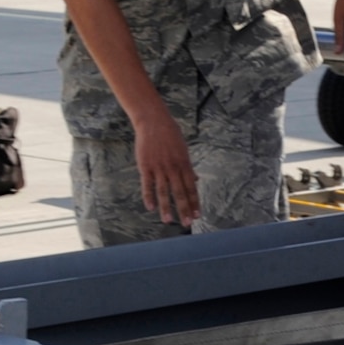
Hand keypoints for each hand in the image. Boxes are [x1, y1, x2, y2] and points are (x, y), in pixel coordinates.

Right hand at [133, 111, 200, 226]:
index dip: (195, 202)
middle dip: (184, 209)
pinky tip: (151, 208)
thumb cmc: (170, 135)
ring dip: (166, 207)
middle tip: (187, 223)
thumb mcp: (183, 150)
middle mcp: (173, 168)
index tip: (198, 215)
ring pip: (163, 191)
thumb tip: (195, 180)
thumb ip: (188, 167)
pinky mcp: (145, 166)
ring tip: (168, 221)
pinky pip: (147, 184)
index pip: (191, 187)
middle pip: (179, 192)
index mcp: (184, 164)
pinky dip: (148, 196)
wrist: (153, 121)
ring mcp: (159, 167)